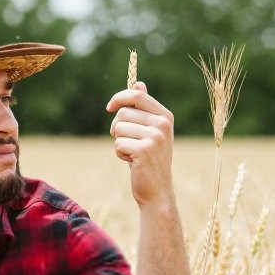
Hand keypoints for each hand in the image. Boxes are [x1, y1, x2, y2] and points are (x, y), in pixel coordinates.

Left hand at [105, 80, 175, 208]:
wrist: (157, 190)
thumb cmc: (150, 159)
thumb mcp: (151, 131)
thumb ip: (144, 109)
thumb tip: (139, 83)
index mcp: (165, 116)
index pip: (137, 95)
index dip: (119, 98)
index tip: (109, 107)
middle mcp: (162, 124)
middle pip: (122, 112)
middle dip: (117, 128)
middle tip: (128, 142)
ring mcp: (155, 137)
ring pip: (118, 128)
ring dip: (118, 142)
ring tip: (132, 153)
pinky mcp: (144, 150)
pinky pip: (118, 143)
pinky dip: (120, 153)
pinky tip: (132, 162)